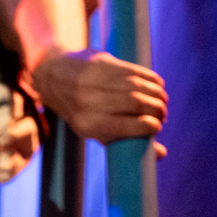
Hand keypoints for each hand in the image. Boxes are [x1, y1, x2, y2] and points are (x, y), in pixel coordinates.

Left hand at [29, 49, 166, 153]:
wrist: (53, 76)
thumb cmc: (81, 111)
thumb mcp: (95, 130)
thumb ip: (125, 141)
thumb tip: (162, 154)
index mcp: (87, 124)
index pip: (124, 126)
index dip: (147, 126)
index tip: (157, 127)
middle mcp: (89, 102)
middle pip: (134, 103)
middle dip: (156, 109)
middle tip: (162, 114)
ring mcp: (95, 80)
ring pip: (137, 86)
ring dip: (156, 94)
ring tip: (162, 101)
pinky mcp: (102, 62)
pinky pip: (134, 70)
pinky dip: (151, 78)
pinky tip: (158, 85)